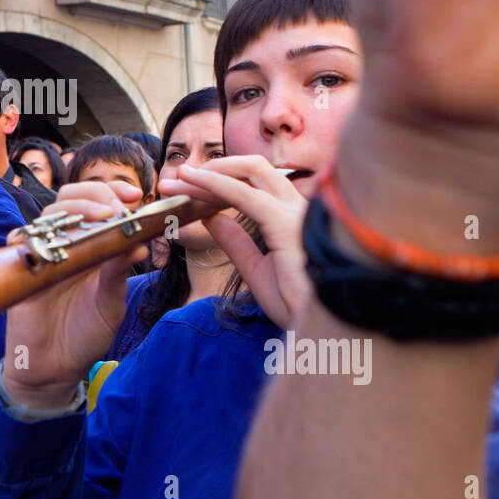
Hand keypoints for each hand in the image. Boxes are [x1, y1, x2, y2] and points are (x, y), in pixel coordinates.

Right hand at [0, 180, 146, 408]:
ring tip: (100, 220)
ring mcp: (42, 252)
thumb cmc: (85, 333)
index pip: (99, 203)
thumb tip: (141, 243)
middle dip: (95, 195)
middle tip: (115, 210)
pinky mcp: (20, 267)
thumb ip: (118, 272)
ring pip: (50, 214)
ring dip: (76, 210)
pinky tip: (56, 242)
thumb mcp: (110, 302)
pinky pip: (21, 239)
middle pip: (72, 198)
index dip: (113, 192)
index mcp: (92, 246)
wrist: (54, 368)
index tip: (135, 196)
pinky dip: (37, 234)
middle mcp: (66, 243)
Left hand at [158, 156, 310, 329]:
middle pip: (254, 168)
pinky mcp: (285, 224)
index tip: (190, 187)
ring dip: (208, 173)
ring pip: (247, 174)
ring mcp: (295, 212)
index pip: (258, 183)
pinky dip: (213, 185)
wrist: (322, 330)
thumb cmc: (297, 305)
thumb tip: (213, 218)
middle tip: (180, 179)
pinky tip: (191, 184)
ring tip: (176, 181)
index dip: (223, 180)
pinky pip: (243, 194)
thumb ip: (236, 243)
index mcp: (296, 217)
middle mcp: (299, 207)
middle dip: (215, 168)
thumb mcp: (257, 271)